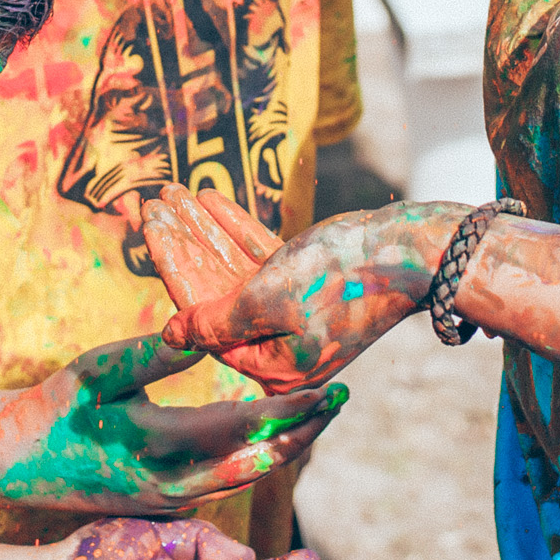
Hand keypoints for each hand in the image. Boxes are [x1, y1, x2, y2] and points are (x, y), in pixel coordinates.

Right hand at [0, 334, 345, 510]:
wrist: (18, 462)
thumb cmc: (55, 405)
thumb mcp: (99, 369)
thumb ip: (153, 354)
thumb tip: (203, 334)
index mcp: (163, 444)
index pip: (248, 427)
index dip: (293, 407)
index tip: (330, 385)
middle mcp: (176, 483)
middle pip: (261, 460)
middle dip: (305, 429)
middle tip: (342, 396)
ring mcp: (172, 500)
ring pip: (248, 475)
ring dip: (286, 445)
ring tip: (318, 412)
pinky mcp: (167, 503)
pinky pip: (228, 482)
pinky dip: (257, 456)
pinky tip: (270, 432)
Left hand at [154, 196, 463, 391]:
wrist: (412, 255)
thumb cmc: (341, 277)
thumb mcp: (268, 299)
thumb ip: (217, 318)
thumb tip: (172, 333)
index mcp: (270, 366)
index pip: (203, 314)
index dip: (172, 264)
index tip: (146, 225)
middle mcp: (281, 348)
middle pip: (215, 290)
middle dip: (183, 243)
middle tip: (151, 202)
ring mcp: (295, 317)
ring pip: (235, 271)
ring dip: (204, 231)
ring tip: (173, 193)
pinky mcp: (310, 289)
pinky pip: (262, 261)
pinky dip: (237, 231)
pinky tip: (210, 200)